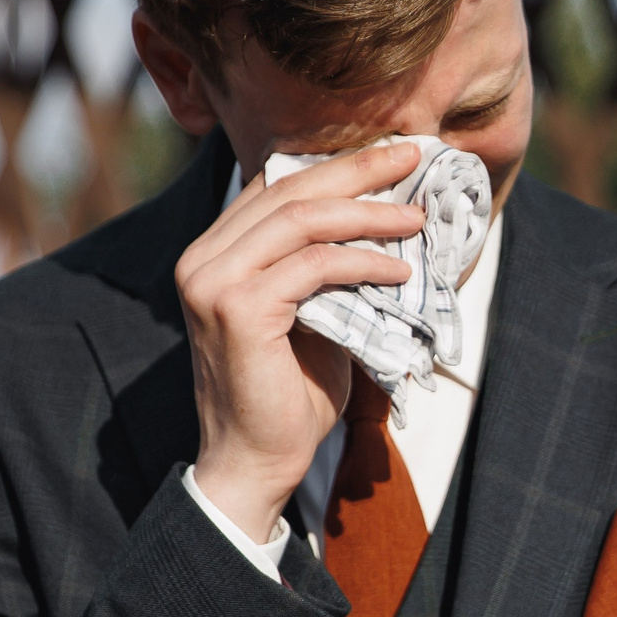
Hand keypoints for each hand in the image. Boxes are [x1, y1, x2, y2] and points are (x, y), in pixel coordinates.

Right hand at [176, 142, 424, 541]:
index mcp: (214, 253)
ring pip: (302, 219)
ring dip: (368, 214)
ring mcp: (213, 281)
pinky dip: (363, 262)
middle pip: (288, 189)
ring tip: (415, 218)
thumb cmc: (290, 394)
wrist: (257, 461)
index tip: (390, 155)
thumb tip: (384, 220)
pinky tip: (399, 269)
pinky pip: (314, 266)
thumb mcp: (312, 314)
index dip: (334, 165)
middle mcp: (202, 259)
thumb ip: (324, 268)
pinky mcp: (237, 308)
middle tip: (411, 155)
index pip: (275, 187)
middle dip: (357, 169)